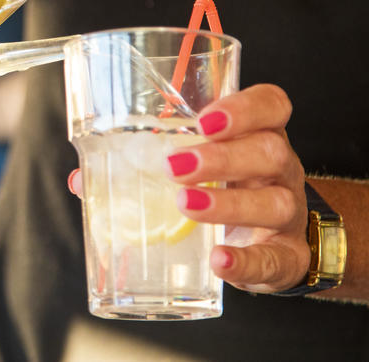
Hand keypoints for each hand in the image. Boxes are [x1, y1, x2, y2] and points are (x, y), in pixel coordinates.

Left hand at [68, 84, 310, 293]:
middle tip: (175, 166)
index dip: (244, 108)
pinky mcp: (287, 256)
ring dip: (227, 204)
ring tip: (184, 204)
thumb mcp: (196, 167)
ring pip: (274, 202)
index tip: (205, 119)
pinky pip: (275, 259)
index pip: (270, 106)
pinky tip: (218, 261)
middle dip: (222, 156)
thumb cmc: (223, 189)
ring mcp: (287, 213)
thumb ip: (141, 166)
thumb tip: (81, 179)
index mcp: (257, 135)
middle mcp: (280, 169)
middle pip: (269, 151)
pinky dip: (246, 262)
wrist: (272, 241)